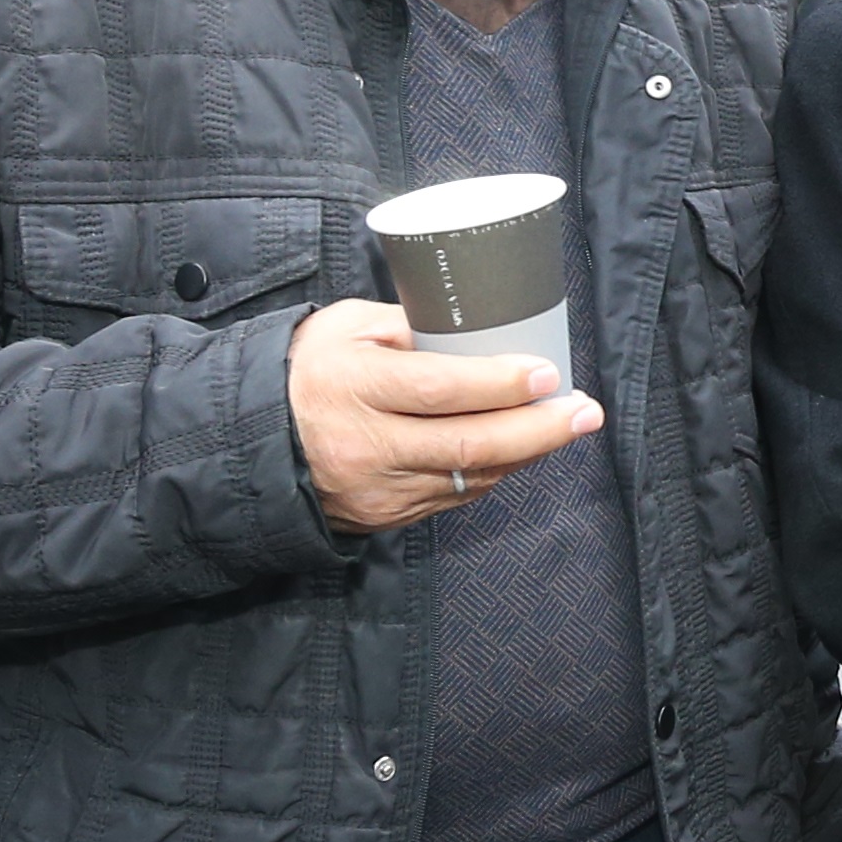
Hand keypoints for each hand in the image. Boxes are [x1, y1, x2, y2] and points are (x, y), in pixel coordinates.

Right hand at [289, 300, 599, 535]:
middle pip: (469, 444)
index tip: (547, 373)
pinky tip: (521, 447)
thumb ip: (411, 326)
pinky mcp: (387, 516)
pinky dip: (495, 470)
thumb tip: (482, 329)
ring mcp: (378, 489)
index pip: (439, 390)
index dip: (498, 385)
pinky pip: (455, 496)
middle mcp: (367, 444)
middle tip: (585, 411)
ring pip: (469, 476)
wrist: (257, 442)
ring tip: (566, 424)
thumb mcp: (348, 327)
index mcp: (353, 385)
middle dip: (538, 429)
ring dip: (527, 452)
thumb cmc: (310, 369)